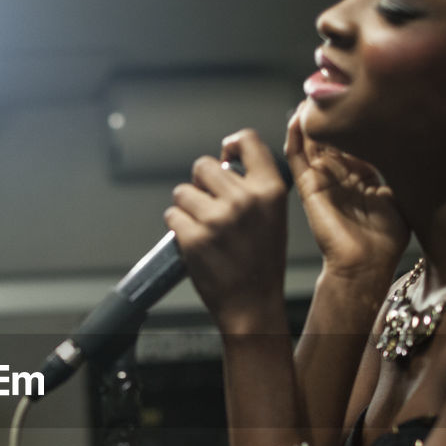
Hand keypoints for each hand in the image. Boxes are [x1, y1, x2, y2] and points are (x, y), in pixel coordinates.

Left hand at [163, 128, 290, 334]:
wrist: (252, 305)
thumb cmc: (262, 263)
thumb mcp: (273, 216)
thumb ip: (254, 187)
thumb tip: (224, 163)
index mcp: (270, 191)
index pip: (248, 140)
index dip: (231, 145)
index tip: (225, 156)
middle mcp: (244, 200)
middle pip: (203, 165)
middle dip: (200, 183)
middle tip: (209, 204)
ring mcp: (217, 219)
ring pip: (182, 191)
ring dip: (186, 207)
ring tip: (202, 227)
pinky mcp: (193, 238)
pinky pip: (172, 215)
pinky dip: (177, 227)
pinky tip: (193, 240)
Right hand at [286, 101, 408, 278]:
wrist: (365, 265)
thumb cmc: (385, 241)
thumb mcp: (399, 195)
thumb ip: (394, 169)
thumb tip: (405, 140)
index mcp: (361, 179)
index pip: (354, 142)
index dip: (355, 119)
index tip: (360, 93)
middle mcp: (340, 178)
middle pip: (332, 138)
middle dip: (332, 113)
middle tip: (334, 83)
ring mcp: (322, 182)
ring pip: (312, 143)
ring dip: (313, 118)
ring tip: (315, 91)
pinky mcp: (308, 188)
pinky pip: (296, 157)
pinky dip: (295, 136)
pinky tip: (299, 115)